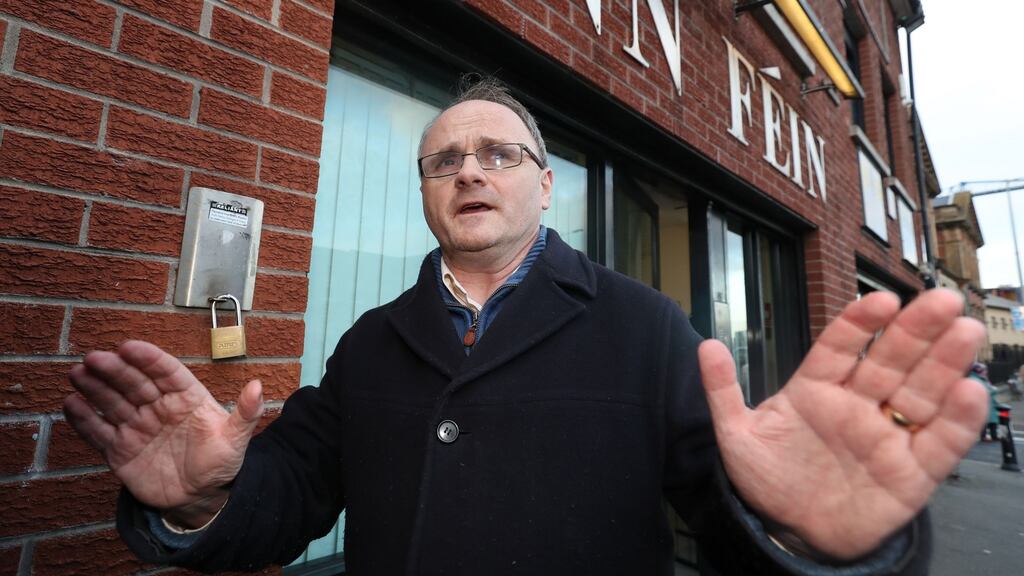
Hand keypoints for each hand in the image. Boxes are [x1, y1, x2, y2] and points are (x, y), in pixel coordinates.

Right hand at [64, 340, 262, 526]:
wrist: (201, 497)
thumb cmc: (220, 462)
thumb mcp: (236, 440)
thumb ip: (246, 414)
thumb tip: (258, 385)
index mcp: (186, 397)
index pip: (166, 372)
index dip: (148, 359)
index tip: (129, 346)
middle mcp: (158, 406)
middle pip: (134, 383)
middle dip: (115, 370)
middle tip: (94, 358)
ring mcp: (137, 426)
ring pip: (113, 402)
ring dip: (95, 388)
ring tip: (78, 373)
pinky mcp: (120, 450)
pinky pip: (99, 432)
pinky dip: (85, 419)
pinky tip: (72, 404)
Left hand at [699, 289, 987, 559]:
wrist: (790, 532)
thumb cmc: (768, 479)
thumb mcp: (737, 436)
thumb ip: (722, 391)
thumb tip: (704, 346)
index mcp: (817, 389)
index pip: (841, 347)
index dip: (860, 323)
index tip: (881, 301)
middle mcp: (858, 404)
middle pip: (891, 360)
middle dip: (917, 331)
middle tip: (941, 301)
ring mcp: (886, 436)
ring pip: (921, 393)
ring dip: (946, 363)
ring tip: (965, 332)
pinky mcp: (911, 472)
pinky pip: (938, 443)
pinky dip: (956, 420)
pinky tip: (969, 391)